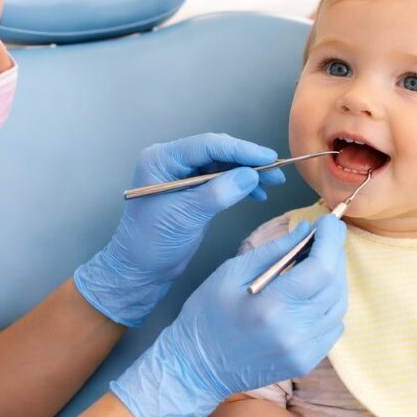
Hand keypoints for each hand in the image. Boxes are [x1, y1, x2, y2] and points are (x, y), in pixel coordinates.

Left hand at [75, 133, 285, 326]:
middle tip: (276, 169)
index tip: (267, 157)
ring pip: (223, 166)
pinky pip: (222, 180)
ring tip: (274, 181)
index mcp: (161, 160)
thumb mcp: (185, 217)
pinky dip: (240, 186)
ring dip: (248, 173)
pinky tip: (259, 194)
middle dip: (247, 160)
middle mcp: (172, 162)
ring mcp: (183, 176)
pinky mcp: (194, 191)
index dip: (239, 149)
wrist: (140, 270)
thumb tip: (250, 176)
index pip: (206, 145)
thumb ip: (217, 193)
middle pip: (217, 152)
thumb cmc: (151, 243)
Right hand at [110, 216, 348, 416]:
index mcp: (271, 306)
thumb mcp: (231, 272)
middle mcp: (293, 331)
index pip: (320, 268)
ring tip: (321, 262)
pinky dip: (330, 304)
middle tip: (326, 236)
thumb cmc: (207, 314)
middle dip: (335, 254)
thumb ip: (274, 250)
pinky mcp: (305, 363)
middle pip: (334, 285)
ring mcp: (302, 351)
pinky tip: (314, 293)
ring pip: (338, 306)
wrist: (196, 367)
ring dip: (336, 279)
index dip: (330, 240)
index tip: (328, 222)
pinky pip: (333, 327)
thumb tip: (307, 230)